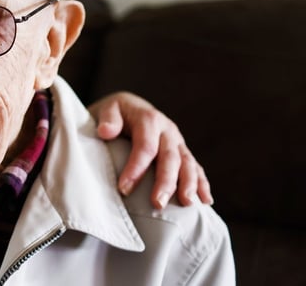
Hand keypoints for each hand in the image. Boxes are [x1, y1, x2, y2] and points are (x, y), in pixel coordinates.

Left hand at [89, 91, 212, 208]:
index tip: (124, 189)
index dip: (136, 168)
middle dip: (165, 182)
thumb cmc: (116, 113)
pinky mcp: (183, 151)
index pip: (145, 146)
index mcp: (149, 119)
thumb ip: (108, 119)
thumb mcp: (108, 109)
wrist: (129, 107)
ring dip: (189, 184)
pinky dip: (202, 184)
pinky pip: (196, 168)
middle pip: (170, 158)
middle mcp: (167, 130)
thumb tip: (106, 131)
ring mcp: (178, 141)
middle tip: (157, 203)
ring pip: (188, 163)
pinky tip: (205, 201)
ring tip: (186, 203)